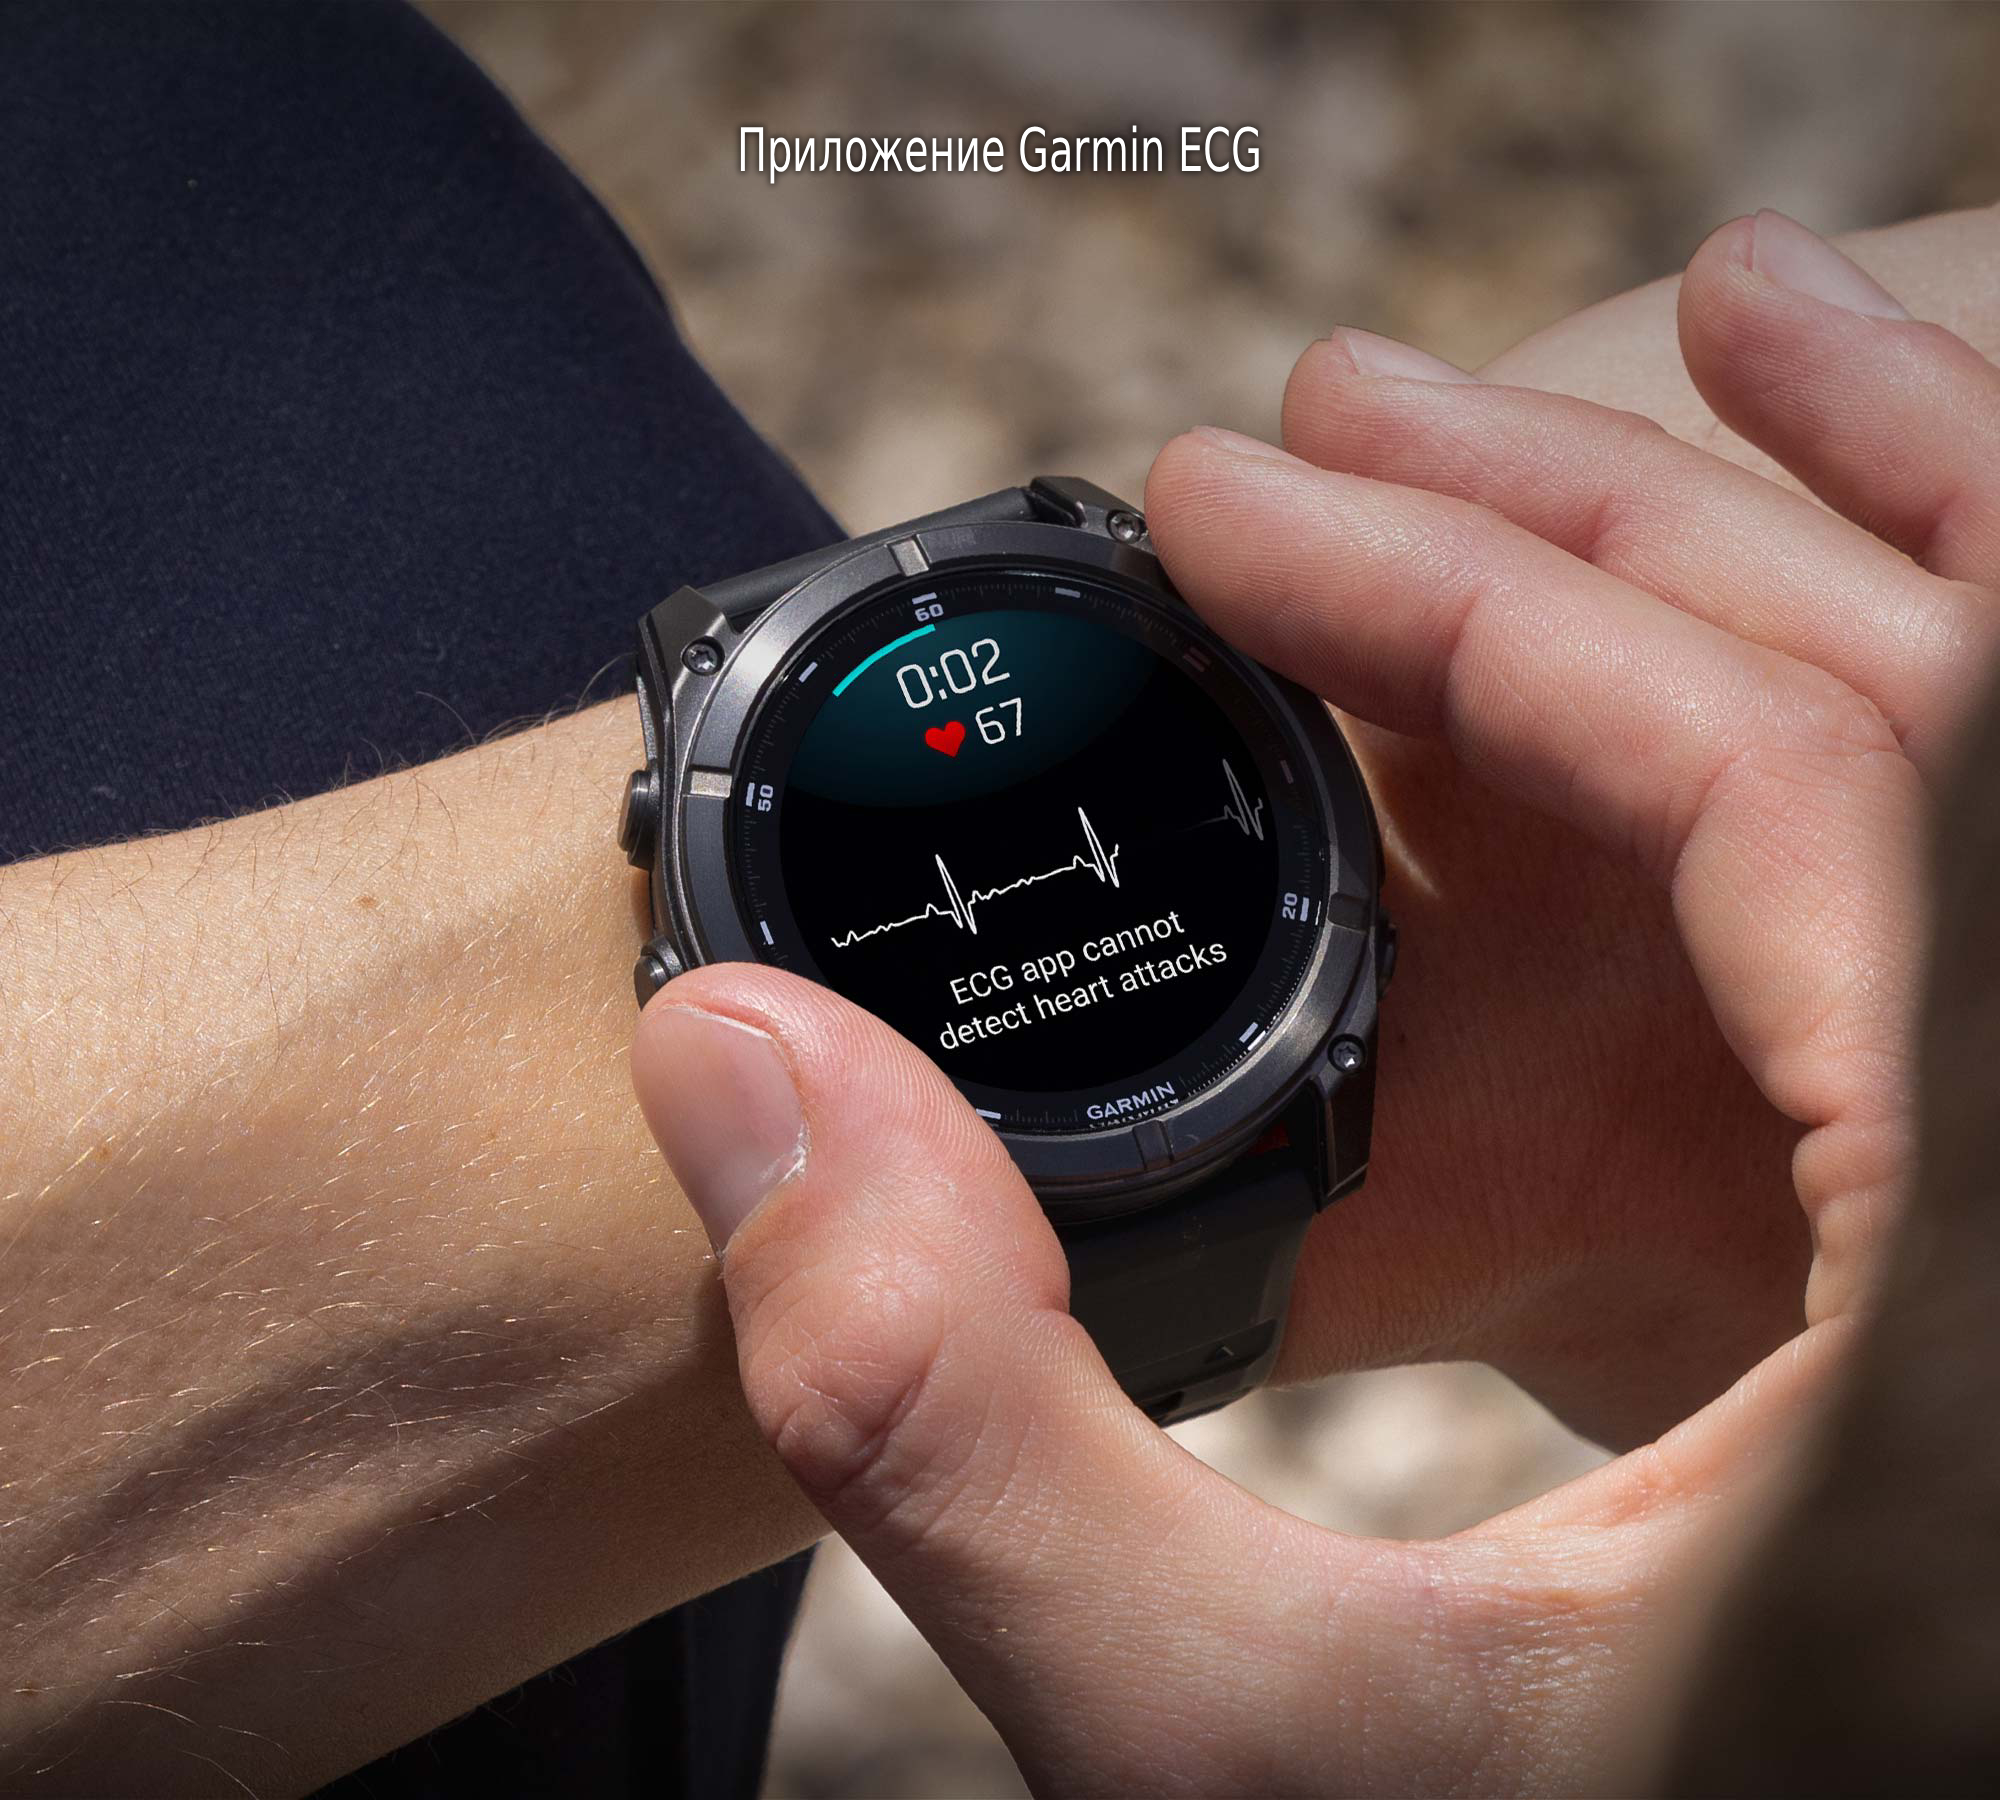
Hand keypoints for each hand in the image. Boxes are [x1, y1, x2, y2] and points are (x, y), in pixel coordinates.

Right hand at [631, 212, 1996, 1792]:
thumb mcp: (1256, 1762)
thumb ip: (970, 1436)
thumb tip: (738, 1078)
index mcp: (1986, 1294)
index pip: (1808, 779)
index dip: (1485, 590)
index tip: (1224, 504)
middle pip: (1899, 698)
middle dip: (1597, 510)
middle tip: (1329, 413)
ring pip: (1944, 769)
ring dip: (1768, 545)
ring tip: (1575, 394)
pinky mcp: (1932, 1257)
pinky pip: (1889, 926)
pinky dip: (1791, 745)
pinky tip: (1633, 696)